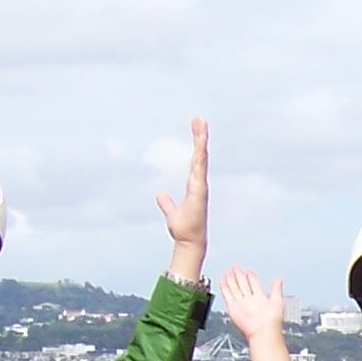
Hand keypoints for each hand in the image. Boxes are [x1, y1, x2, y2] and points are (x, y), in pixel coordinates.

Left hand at [155, 117, 209, 278]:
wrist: (189, 241)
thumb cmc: (183, 229)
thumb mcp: (171, 213)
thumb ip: (167, 204)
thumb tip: (160, 195)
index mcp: (194, 186)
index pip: (195, 162)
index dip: (197, 147)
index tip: (197, 131)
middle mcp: (199, 183)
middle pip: (200, 156)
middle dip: (200, 137)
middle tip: (200, 119)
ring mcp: (201, 185)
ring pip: (201, 158)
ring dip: (201, 140)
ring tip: (201, 123)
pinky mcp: (200, 189)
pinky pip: (200, 168)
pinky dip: (201, 154)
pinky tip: (201, 142)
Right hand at [220, 265, 287, 345]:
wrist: (263, 332)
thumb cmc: (272, 321)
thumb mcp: (277, 301)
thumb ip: (276, 289)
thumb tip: (279, 280)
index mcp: (260, 298)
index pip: (253, 283)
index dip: (250, 276)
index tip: (248, 270)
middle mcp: (249, 300)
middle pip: (242, 284)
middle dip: (239, 274)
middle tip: (235, 266)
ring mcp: (241, 303)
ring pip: (234, 287)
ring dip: (231, 279)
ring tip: (228, 270)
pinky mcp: (233, 307)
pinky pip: (227, 294)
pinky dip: (224, 286)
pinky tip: (222, 280)